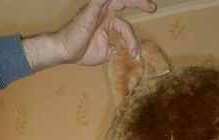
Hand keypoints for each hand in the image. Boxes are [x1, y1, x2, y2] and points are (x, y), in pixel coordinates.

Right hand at [23, 0, 156, 69]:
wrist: (65, 52)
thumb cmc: (82, 51)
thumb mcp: (106, 53)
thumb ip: (118, 50)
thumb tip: (130, 55)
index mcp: (107, 22)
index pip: (125, 25)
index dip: (133, 39)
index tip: (135, 53)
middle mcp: (103, 13)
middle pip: (124, 3)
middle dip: (140, 3)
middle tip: (153, 6)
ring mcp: (98, 10)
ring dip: (131, 0)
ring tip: (146, 2)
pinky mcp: (91, 10)